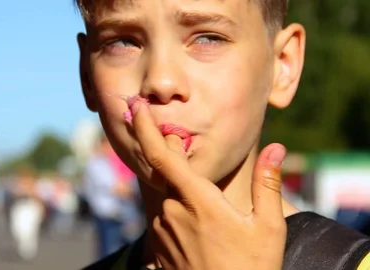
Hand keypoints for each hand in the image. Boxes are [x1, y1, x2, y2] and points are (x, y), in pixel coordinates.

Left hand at [130, 99, 286, 269]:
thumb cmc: (250, 268)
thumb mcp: (267, 227)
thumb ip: (267, 185)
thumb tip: (276, 149)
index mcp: (195, 200)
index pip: (162, 155)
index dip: (144, 128)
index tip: (135, 108)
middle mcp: (170, 211)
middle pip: (163, 171)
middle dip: (170, 152)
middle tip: (185, 146)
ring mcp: (161, 230)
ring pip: (163, 194)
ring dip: (176, 185)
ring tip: (203, 203)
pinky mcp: (157, 246)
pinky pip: (162, 216)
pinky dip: (173, 207)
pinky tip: (196, 223)